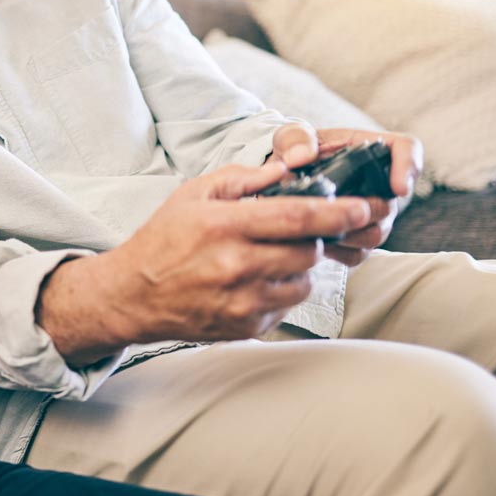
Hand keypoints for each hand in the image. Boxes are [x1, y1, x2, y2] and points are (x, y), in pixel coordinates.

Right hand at [48, 163, 372, 352]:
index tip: (363, 207)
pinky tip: (254, 280)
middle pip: (310, 251)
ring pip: (303, 281)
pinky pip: (286, 306)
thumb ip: (244, 178)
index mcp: (225, 226)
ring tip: (268, 256)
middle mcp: (237, 266)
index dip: (339, 212)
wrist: (133, 295)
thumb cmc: (164, 238)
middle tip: (302, 230)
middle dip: (315, 239)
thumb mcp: (195, 194)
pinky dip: (281, 290)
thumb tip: (289, 168)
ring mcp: (243, 301)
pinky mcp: (246, 327)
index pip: (298, 217)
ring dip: (298, 266)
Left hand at [271, 124, 423, 265]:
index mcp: (368, 150)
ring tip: (318, 228)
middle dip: (364, 212)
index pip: (406, 149)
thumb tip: (300, 157)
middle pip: (389, 204)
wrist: (280, 180)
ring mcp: (370, 214)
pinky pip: (357, 253)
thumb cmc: (293, 152)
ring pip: (376, 234)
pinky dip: (338, 252)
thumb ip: (294, 138)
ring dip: (350, 235)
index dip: (409, 167)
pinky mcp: (355, 238)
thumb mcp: (289, 136)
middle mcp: (378, 184)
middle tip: (333, 210)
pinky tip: (315, 243)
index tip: (398, 188)